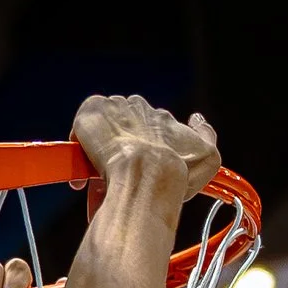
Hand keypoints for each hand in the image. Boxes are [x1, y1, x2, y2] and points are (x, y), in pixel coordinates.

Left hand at [72, 94, 219, 201]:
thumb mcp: (208, 157)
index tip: (133, 172)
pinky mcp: (92, 111)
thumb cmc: (176, 174)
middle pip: (120, 128)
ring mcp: (114, 108)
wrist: (150, 175)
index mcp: (161, 119)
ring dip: (98, 151)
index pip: (145, 128)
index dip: (136, 152)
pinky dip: (79, 146)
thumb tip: (197, 119)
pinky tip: (82, 172)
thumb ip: (206, 135)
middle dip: (117, 151)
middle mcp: (139, 108)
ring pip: (100, 129)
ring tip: (96, 179)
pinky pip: (80, 126)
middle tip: (113, 177)